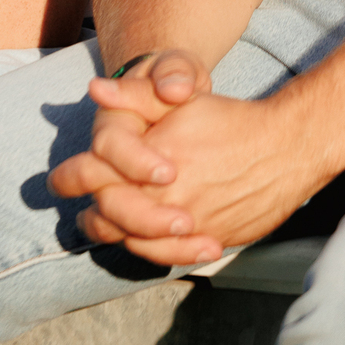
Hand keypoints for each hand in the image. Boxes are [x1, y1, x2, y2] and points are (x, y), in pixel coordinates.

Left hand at [50, 57, 319, 266]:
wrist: (285, 148)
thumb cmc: (229, 119)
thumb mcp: (180, 101)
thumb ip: (135, 95)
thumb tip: (96, 89)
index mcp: (150, 161)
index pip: (96, 175)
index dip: (72, 177)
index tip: (59, 179)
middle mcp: (164, 199)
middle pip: (110, 215)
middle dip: (90, 213)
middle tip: (80, 213)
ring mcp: (187, 225)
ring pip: (135, 240)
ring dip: (115, 234)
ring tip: (102, 227)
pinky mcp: (208, 240)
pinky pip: (167, 255)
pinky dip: (149, 250)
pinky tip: (143, 242)